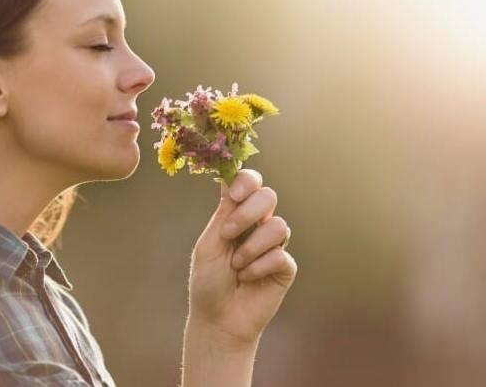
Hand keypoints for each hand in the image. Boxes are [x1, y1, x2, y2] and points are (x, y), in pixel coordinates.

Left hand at [186, 169, 297, 347]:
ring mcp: (273, 245)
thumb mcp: (210, 242)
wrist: (218, 318)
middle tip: (228, 233)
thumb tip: (230, 177)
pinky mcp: (285, 267)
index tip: (235, 193)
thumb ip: (224, 212)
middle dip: (247, 213)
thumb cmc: (209, 280)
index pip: (249, 183)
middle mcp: (257, 225)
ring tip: (236, 266)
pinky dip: (259, 267)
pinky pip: (281, 255)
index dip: (247, 180)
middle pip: (268, 196)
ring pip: (279, 225)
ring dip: (251, 247)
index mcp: (236, 214)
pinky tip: (247, 278)